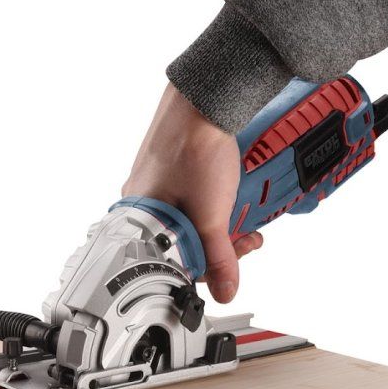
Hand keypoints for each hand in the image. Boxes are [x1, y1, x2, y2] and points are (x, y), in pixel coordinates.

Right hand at [122, 83, 262, 303]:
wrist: (205, 98)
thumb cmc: (194, 148)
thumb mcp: (211, 214)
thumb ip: (219, 256)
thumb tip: (224, 290)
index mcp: (139, 215)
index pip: (168, 261)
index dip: (204, 268)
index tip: (229, 266)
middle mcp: (143, 200)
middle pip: (182, 241)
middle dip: (220, 246)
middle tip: (246, 242)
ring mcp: (159, 182)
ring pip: (190, 219)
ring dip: (222, 226)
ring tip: (248, 223)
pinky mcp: (176, 166)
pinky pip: (194, 198)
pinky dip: (216, 205)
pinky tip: (234, 199)